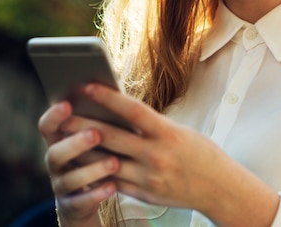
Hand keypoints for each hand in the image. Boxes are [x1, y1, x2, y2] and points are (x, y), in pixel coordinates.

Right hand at [37, 101, 119, 225]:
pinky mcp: (73, 205)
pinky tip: (112, 186)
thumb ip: (97, 121)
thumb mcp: (94, 138)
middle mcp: (55, 163)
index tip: (67, 104)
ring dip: (91, 170)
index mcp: (57, 141)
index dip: (53, 116)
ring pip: (69, 179)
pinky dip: (96, 194)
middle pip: (55, 153)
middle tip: (96, 133)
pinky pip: (82, 202)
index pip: (46, 126)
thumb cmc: (96, 154)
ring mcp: (61, 185)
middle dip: (75, 143)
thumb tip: (114, 94)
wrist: (86, 196)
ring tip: (114, 162)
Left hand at [61, 83, 279, 226]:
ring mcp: (149, 177)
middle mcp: (156, 155)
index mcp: (168, 134)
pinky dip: (96, 170)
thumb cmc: (201, 153)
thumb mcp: (180, 131)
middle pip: (111, 136)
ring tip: (62, 139)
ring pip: (105, 161)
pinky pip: (113, 181)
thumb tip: (119, 112)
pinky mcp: (144, 194)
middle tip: (59, 114)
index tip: (86, 86)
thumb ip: (150, 125)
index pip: (132, 110)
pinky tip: (81, 162)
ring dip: (82, 150)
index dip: (107, 97)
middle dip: (81, 124)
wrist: (220, 189)